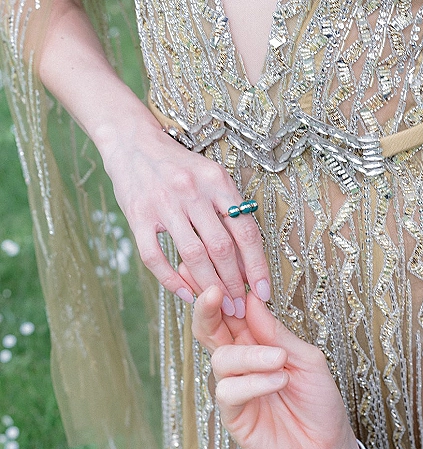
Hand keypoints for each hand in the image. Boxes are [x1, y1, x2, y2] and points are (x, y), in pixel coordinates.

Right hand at [101, 121, 270, 315]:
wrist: (133, 142)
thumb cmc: (178, 165)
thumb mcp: (211, 176)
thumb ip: (229, 211)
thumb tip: (247, 257)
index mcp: (217, 181)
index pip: (246, 230)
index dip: (257, 266)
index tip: (263, 291)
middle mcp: (192, 191)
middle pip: (221, 247)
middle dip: (233, 283)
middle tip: (240, 307)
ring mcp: (163, 204)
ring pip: (192, 255)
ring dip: (208, 286)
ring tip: (219, 305)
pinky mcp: (138, 216)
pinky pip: (154, 256)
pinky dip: (171, 279)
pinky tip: (184, 293)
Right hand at [191, 286, 362, 448]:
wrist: (329, 448)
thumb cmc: (319, 401)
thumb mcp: (306, 358)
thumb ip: (277, 333)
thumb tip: (252, 299)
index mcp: (254, 344)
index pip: (229, 313)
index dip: (219, 294)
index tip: (216, 273)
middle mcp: (240, 364)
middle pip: (208, 331)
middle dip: (207, 310)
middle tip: (212, 291)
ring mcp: (235, 390)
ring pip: (221, 360)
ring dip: (251, 355)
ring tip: (280, 360)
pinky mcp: (235, 416)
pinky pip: (229, 391)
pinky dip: (254, 382)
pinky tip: (278, 380)